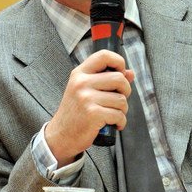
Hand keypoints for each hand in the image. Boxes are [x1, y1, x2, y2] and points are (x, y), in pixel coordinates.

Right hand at [44, 50, 133, 164]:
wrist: (61, 136)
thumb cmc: (76, 112)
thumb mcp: (86, 91)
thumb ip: (107, 80)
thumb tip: (130, 73)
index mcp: (80, 73)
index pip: (104, 55)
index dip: (118, 62)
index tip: (121, 74)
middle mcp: (82, 83)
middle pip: (119, 78)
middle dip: (125, 91)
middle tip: (118, 100)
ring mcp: (86, 98)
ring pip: (121, 99)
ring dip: (122, 110)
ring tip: (113, 115)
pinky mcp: (93, 114)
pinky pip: (119, 115)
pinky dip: (120, 122)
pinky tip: (113, 124)